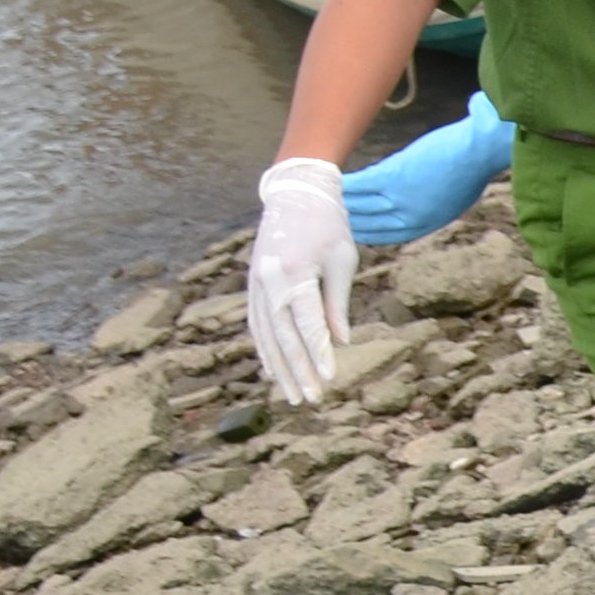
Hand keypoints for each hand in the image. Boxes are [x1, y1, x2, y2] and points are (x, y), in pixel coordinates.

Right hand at [246, 160, 355, 405]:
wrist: (296, 195)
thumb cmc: (329, 225)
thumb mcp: (342, 260)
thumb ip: (337, 303)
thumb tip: (341, 342)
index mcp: (293, 273)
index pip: (307, 324)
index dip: (318, 354)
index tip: (328, 380)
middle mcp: (268, 282)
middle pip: (283, 337)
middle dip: (297, 371)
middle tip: (309, 400)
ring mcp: (255, 285)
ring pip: (266, 336)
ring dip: (279, 368)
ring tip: (292, 395)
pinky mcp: (252, 286)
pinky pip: (256, 325)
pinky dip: (265, 349)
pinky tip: (273, 370)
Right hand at [341, 91, 515, 247]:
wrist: (482, 148)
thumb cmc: (476, 165)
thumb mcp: (457, 195)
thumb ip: (434, 203)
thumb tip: (420, 198)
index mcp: (427, 223)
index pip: (389, 235)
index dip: (367, 233)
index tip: (352, 232)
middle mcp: (411, 216)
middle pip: (370, 223)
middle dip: (347, 221)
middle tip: (327, 218)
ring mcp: (401, 197)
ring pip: (361, 204)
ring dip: (340, 202)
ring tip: (322, 199)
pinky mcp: (394, 176)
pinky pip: (361, 184)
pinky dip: (346, 184)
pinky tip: (334, 182)